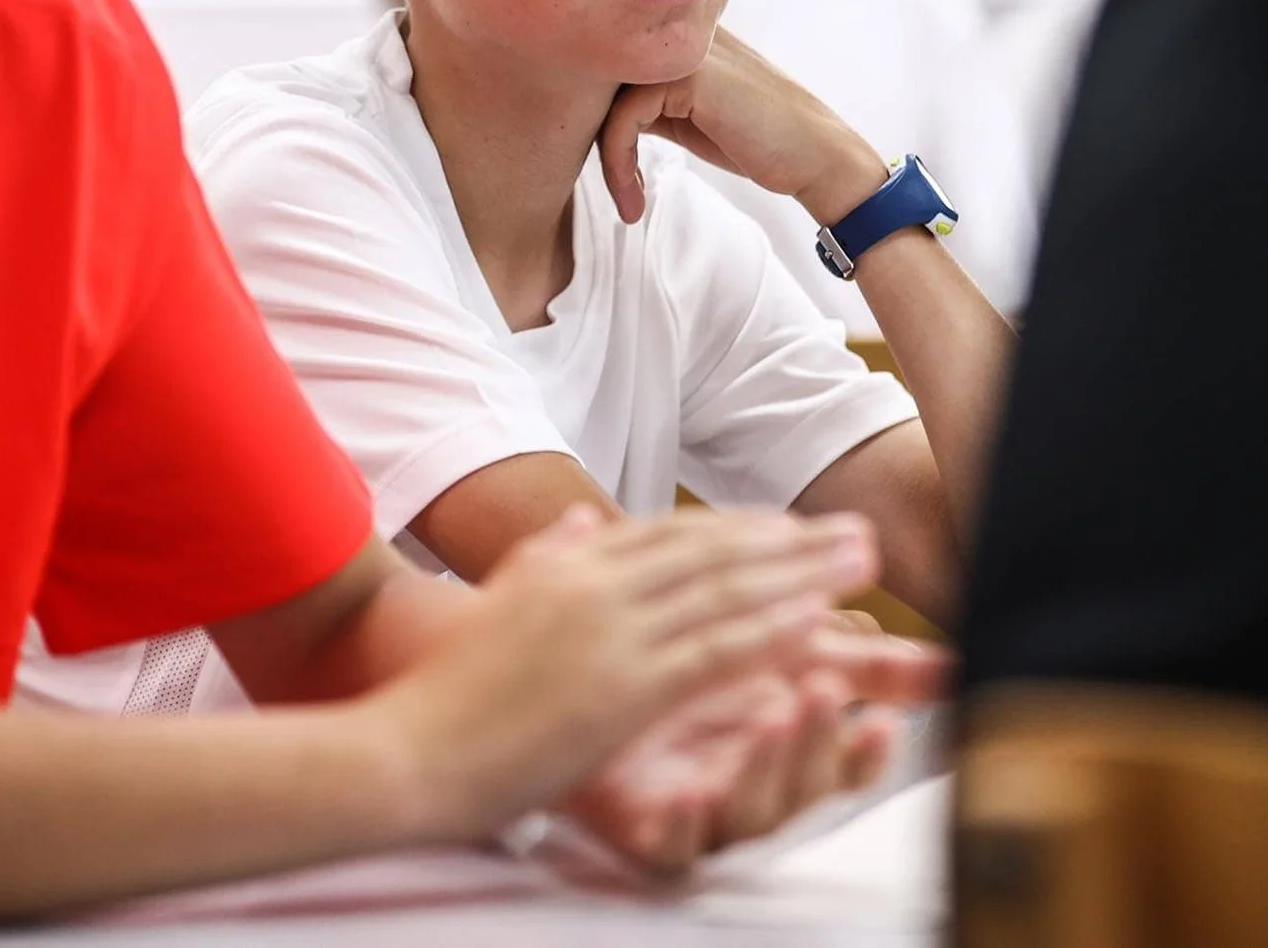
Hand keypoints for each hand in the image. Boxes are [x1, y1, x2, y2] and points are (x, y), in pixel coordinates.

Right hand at [372, 507, 874, 843]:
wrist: (408, 748)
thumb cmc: (444, 693)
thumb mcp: (495, 605)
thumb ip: (542, 557)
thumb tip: (577, 520)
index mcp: (565, 566)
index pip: (667, 534)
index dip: (737, 528)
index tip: (789, 526)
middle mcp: (593, 584)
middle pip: (712, 552)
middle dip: (790, 543)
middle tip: (851, 533)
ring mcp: (609, 633)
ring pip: (726, 592)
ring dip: (802, 576)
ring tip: (858, 565)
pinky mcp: (621, 688)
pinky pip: (712, 651)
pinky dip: (769, 632)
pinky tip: (817, 623)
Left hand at [562, 620, 950, 871]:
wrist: (577, 696)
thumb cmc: (689, 678)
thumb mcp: (775, 652)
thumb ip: (856, 660)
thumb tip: (949, 663)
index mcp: (788, 743)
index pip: (844, 761)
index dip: (866, 749)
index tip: (885, 721)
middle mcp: (754, 784)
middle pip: (804, 786)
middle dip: (819, 743)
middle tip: (821, 691)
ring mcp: (704, 813)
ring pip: (752, 814)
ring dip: (768, 769)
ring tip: (770, 718)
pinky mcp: (649, 834)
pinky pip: (673, 848)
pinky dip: (687, 825)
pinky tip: (691, 793)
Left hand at [598, 29, 888, 226]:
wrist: (815, 157)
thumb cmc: (755, 140)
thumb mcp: (687, 115)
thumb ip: (646, 101)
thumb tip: (585, 113)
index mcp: (677, 35)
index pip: (606, 62)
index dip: (592, 115)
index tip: (611, 170)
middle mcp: (677, 31)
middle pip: (596, 75)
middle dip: (590, 134)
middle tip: (613, 187)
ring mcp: (683, 47)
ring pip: (604, 97)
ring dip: (608, 160)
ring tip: (628, 203)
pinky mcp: (689, 75)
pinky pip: (625, 117)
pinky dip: (620, 164)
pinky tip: (635, 200)